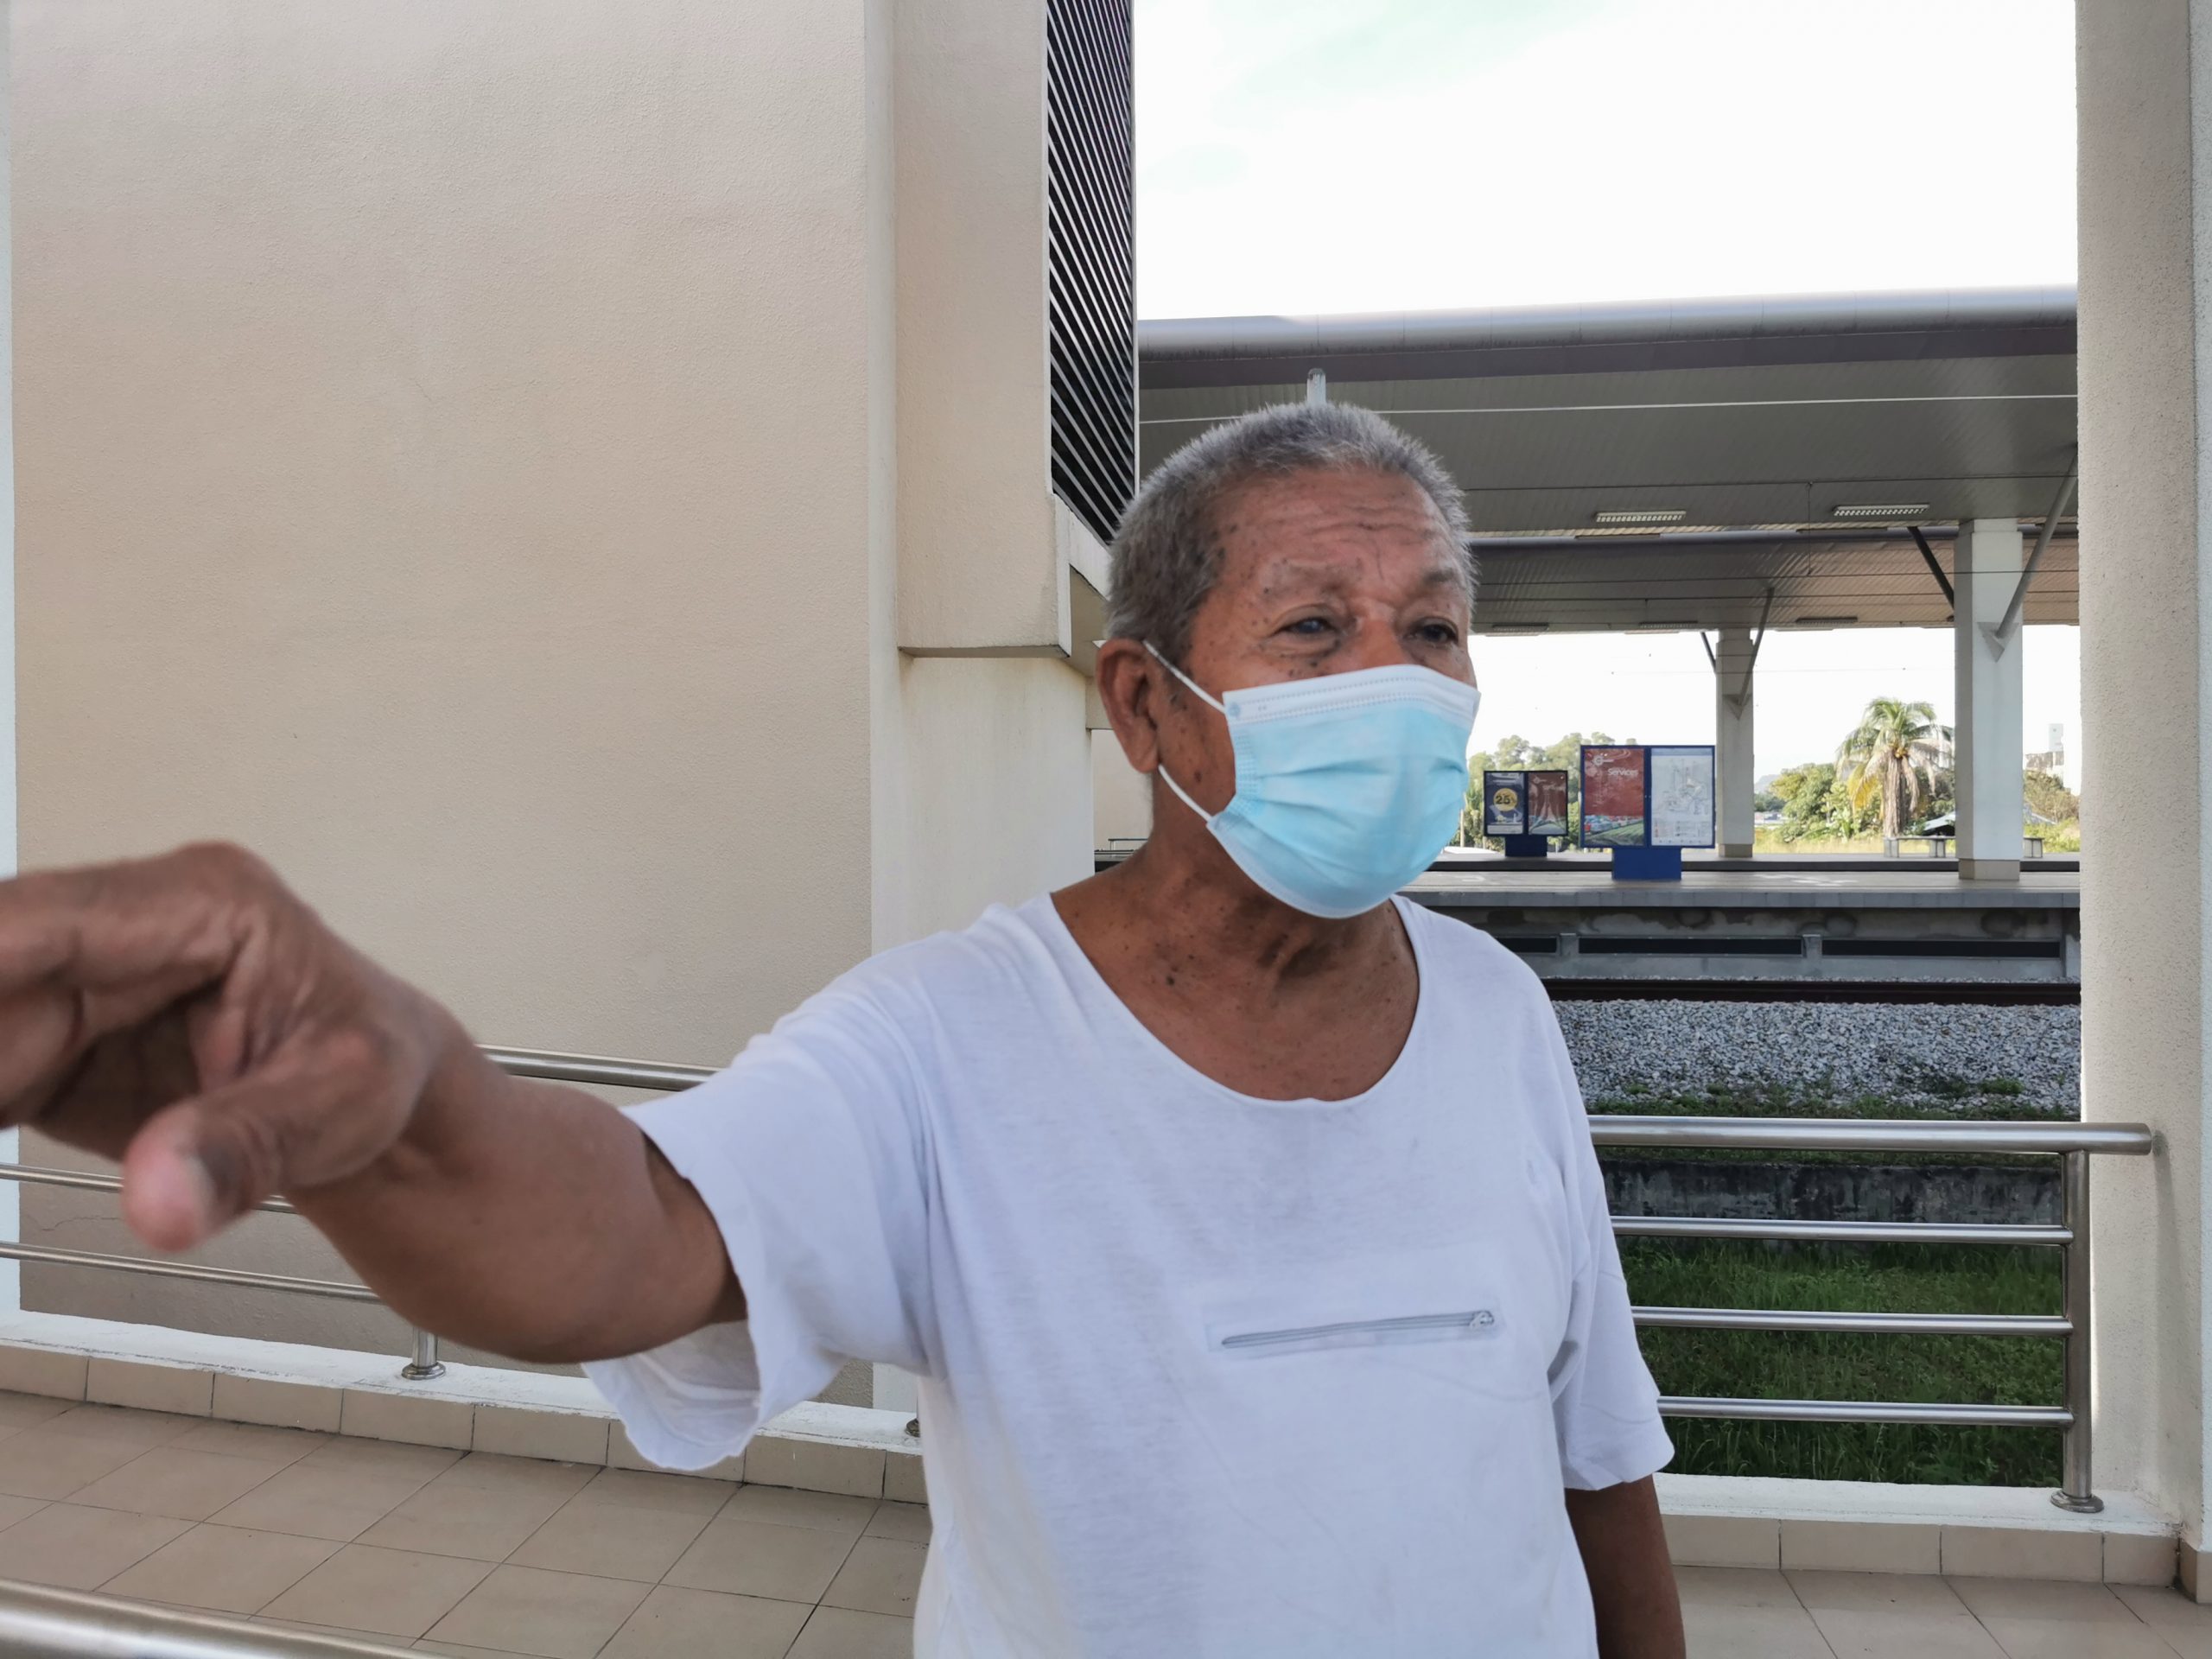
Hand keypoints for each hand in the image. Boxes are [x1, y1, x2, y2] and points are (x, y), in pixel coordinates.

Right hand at [0, 843, 461, 1251]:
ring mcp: (86, 981)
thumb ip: (242, 1151)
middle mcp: (131, 926)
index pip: (43, 925)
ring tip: (21, 1119)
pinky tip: (11, 1135)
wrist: (385, 1106)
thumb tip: (159, 1203)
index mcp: (204, 903)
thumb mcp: (339, 1108)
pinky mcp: (56, 1043)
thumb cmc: (375, 1066)